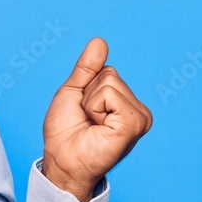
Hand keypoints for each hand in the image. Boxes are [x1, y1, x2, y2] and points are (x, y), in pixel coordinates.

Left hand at [42, 38, 151, 201]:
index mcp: (126, 103)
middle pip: (109, 74)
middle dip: (88, 95)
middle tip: (86, 120)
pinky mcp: (135, 124)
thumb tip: (99, 41)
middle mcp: (138, 110)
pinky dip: (94, 108)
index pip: (107, 70)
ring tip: (92, 125)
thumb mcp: (73, 92)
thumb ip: (87, 68)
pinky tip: (98, 128)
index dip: (86, 88)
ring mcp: (140, 118)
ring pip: (109, 82)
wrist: (62, 161)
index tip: (84, 112)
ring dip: (90, 103)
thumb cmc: (66, 132)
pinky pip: (109, 94)